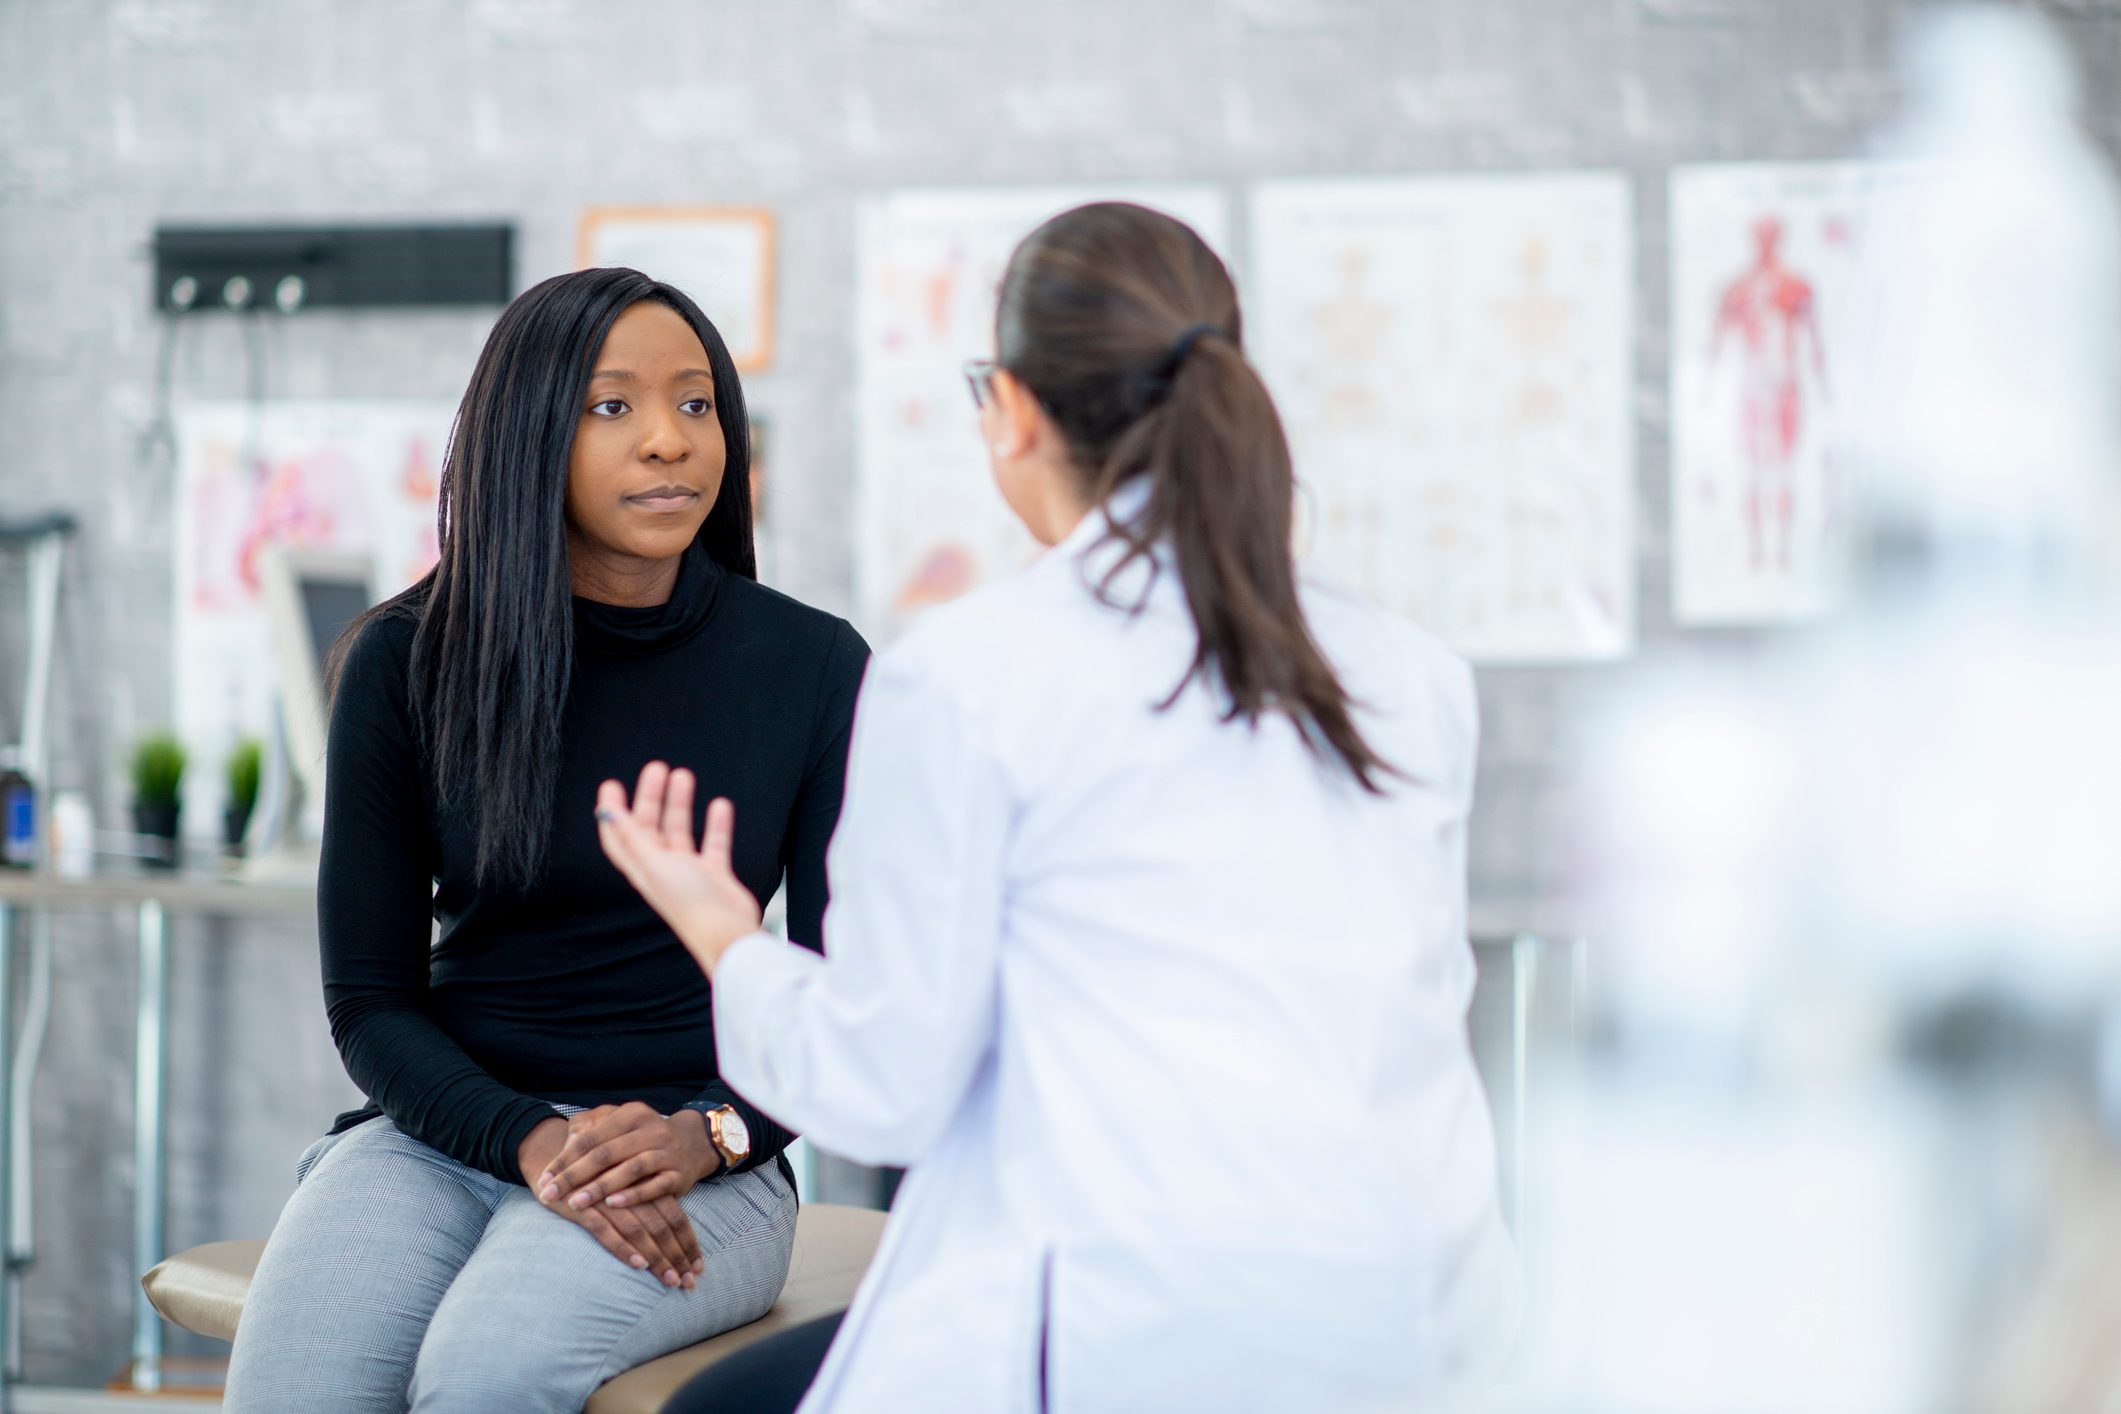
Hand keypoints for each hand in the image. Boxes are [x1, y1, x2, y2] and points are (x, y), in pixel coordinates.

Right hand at [518, 1114, 703, 1290]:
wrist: (556, 1158)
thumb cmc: (598, 1177)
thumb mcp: (627, 1187)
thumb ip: (649, 1204)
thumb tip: (674, 1238)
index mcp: (647, 1184)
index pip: (676, 1216)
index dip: (688, 1242)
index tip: (699, 1266)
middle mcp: (632, 1191)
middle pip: (663, 1226)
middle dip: (678, 1256)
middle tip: (690, 1282)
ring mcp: (608, 1199)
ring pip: (640, 1231)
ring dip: (657, 1259)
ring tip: (671, 1280)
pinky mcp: (583, 1208)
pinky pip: (606, 1231)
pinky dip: (624, 1248)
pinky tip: (639, 1264)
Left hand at [536, 1101, 719, 1211]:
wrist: (692, 1143)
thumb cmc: (642, 1136)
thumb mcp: (619, 1123)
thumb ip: (590, 1127)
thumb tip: (566, 1143)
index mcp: (631, 1114)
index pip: (591, 1137)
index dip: (564, 1159)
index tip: (543, 1179)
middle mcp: (650, 1130)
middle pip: (606, 1154)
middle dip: (574, 1176)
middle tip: (550, 1195)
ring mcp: (666, 1153)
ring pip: (630, 1169)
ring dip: (599, 1187)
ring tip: (575, 1203)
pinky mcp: (679, 1175)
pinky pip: (655, 1186)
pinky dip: (633, 1195)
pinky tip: (612, 1205)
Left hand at [596, 762, 761, 977]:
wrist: (727, 933)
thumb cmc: (689, 902)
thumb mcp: (655, 864)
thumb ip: (632, 836)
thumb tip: (605, 812)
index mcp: (642, 869)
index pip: (618, 837)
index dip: (612, 812)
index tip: (611, 784)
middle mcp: (662, 869)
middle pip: (650, 827)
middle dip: (651, 797)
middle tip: (657, 768)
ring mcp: (689, 872)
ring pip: (680, 830)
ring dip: (680, 804)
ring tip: (684, 776)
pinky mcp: (715, 874)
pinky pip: (713, 843)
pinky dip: (715, 824)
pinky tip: (720, 804)